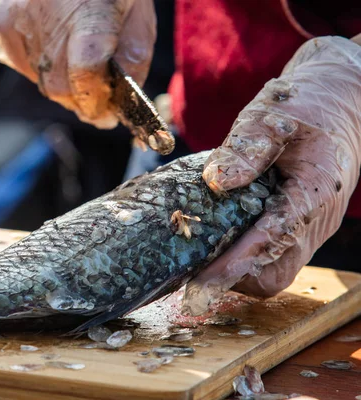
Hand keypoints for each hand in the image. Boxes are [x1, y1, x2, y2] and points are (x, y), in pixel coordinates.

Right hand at [0, 0, 156, 128]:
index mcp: (91, 16)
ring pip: (43, 81)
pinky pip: (24, 66)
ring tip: (80, 69)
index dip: (96, 103)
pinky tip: (57, 55)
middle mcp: (50, 20)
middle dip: (82, 102)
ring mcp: (22, 21)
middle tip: (98, 100)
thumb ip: (134, 57)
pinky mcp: (5, 21)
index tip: (107, 114)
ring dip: (65, 87)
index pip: (86, 77)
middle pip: (62, 88)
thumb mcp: (139, 11)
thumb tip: (121, 98)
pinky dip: (42, 70)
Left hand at [182, 35, 360, 315]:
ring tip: (199, 259)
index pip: (275, 237)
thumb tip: (217, 181)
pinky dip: (246, 263)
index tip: (203, 276)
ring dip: (238, 274)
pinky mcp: (300, 230)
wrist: (337, 108)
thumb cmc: (303, 109)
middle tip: (190, 268)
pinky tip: (217, 245)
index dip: (238, 261)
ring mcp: (311, 229)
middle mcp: (318, 220)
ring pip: (275, 273)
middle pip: (276, 272)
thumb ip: (246, 148)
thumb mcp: (271, 117)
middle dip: (234, 277)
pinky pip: (274, 261)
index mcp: (316, 189)